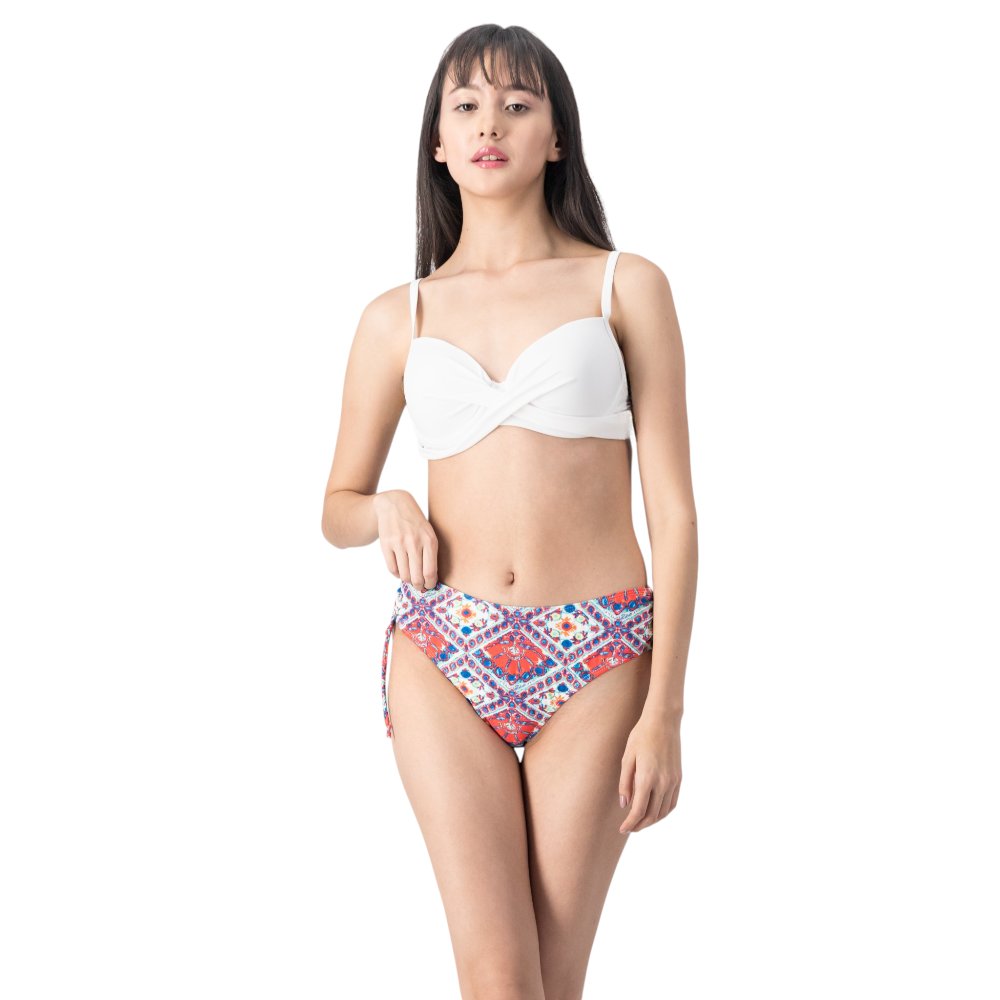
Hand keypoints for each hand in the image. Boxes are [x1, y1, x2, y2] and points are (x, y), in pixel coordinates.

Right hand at [372, 490, 438, 590]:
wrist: (395, 505)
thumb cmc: (416, 523)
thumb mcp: (429, 534)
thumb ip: (431, 554)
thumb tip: (431, 578)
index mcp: (429, 540)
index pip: (430, 572)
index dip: (430, 584)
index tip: (429, 586)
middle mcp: (414, 542)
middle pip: (416, 577)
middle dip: (419, 586)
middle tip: (419, 586)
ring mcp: (399, 543)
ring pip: (403, 575)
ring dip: (407, 580)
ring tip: (409, 578)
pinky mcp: (386, 544)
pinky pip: (392, 569)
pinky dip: (397, 574)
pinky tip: (400, 570)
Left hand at [618, 710, 681, 833]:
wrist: (663, 721)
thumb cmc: (641, 736)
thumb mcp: (627, 757)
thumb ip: (625, 783)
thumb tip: (624, 805)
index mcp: (647, 778)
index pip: (638, 810)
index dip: (630, 823)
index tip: (622, 829)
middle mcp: (663, 782)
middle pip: (652, 815)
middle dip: (639, 825)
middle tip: (629, 828)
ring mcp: (673, 781)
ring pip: (663, 811)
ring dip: (652, 821)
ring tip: (640, 822)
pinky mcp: (679, 778)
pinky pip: (672, 803)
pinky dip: (663, 812)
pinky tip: (655, 812)